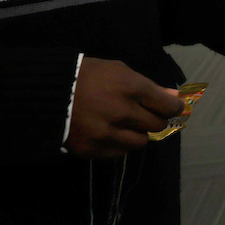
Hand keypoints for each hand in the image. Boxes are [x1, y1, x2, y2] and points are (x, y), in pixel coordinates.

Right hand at [67, 57, 185, 159]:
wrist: (50, 92)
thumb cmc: (89, 76)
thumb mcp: (120, 71)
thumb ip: (149, 87)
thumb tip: (175, 98)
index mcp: (131, 88)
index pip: (166, 106)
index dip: (174, 108)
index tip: (175, 108)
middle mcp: (122, 113)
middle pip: (156, 125)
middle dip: (155, 119)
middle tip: (146, 114)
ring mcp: (107, 134)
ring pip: (140, 142)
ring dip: (137, 133)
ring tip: (126, 124)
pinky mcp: (93, 149)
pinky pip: (119, 153)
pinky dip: (119, 144)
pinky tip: (110, 132)